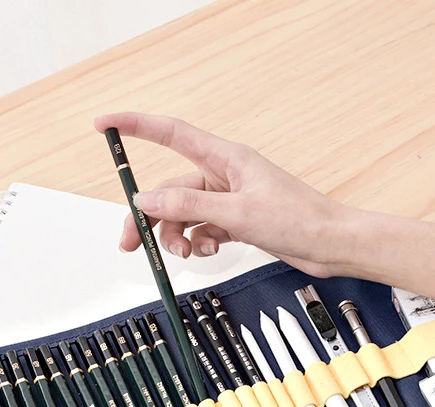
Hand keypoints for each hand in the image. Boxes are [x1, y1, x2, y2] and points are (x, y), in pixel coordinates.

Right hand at [94, 112, 356, 277]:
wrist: (331, 245)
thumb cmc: (298, 219)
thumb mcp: (236, 213)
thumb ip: (188, 206)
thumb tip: (146, 200)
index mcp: (224, 158)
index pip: (170, 134)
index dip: (134, 126)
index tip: (103, 125)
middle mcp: (222, 175)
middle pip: (169, 191)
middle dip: (149, 218)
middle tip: (130, 244)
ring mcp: (228, 199)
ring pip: (183, 215)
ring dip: (177, 237)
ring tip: (187, 253)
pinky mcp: (235, 221)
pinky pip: (202, 229)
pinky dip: (199, 242)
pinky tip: (211, 250)